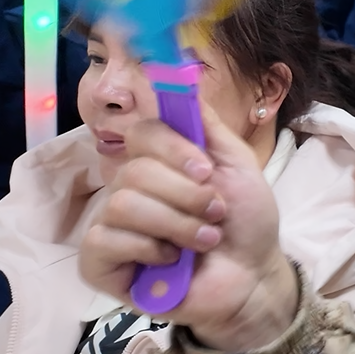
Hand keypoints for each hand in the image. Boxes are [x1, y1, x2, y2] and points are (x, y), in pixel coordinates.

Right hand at [80, 102, 296, 352]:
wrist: (254, 277)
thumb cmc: (245, 223)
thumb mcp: (237, 164)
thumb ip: (208, 124)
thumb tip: (183, 76)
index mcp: (158, 164)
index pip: (141, 131)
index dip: (171, 147)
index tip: (206, 170)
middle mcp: (129, 189)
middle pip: (135, 171)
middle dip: (187, 195)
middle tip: (216, 214)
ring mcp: (111, 226)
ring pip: (124, 204)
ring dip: (178, 225)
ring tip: (204, 242)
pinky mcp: (100, 264)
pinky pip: (103, 241)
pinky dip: (148, 249)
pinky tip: (170, 261)